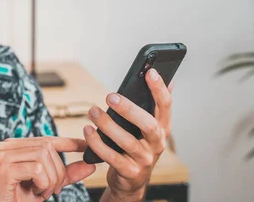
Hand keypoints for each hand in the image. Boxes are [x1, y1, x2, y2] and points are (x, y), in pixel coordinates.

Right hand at [0, 137, 96, 201]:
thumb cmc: (15, 200)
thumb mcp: (45, 185)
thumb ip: (65, 174)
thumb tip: (90, 164)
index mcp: (14, 146)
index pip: (46, 139)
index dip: (68, 143)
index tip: (85, 147)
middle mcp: (6, 145)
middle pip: (48, 147)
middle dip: (58, 171)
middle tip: (53, 190)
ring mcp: (3, 154)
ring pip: (44, 157)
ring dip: (50, 179)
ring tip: (42, 192)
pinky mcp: (3, 167)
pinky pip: (37, 169)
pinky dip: (42, 183)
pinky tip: (34, 193)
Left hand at [83, 69, 173, 199]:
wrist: (131, 181)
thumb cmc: (137, 146)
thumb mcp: (148, 128)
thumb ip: (153, 105)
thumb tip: (164, 78)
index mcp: (163, 128)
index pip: (166, 105)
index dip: (159, 89)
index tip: (150, 72)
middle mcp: (157, 144)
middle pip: (148, 124)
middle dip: (129, 109)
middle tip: (110, 96)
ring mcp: (144, 159)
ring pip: (127, 141)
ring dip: (107, 125)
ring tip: (92, 111)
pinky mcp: (129, 172)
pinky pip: (111, 157)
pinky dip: (97, 143)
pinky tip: (88, 131)